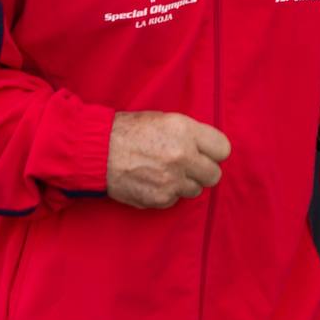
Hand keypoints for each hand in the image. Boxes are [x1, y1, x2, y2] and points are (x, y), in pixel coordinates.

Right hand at [107, 111, 230, 208]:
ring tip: (163, 172)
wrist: (96, 151)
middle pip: (214, 174)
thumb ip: (189, 134)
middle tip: (186, 166)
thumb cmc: (127, 132)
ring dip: (184, 183)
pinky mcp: (160, 198)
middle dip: (202, 171)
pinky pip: (175, 200)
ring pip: (195, 190)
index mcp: (185, 131)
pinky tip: (151, 181)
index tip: (205, 153)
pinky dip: (166, 193)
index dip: (213, 152)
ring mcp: (172, 180)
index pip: (223, 149)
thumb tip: (207, 149)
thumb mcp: (163, 119)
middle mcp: (183, 156)